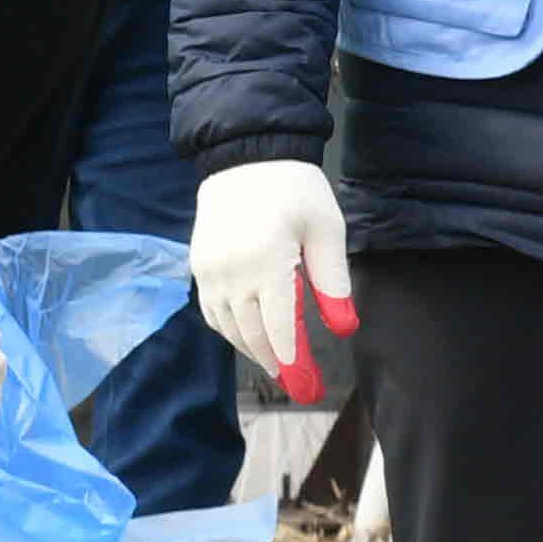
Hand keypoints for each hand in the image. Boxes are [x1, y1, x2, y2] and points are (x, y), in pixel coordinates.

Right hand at [189, 158, 358, 403]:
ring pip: (227, 326)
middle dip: (273, 361)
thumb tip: (344, 326)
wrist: (245, 157)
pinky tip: (248, 334)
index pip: (278, 325)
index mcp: (266, 262)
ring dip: (250, 348)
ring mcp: (209, 272)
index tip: (304, 383)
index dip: (291, 358)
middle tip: (295, 382)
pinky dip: (229, 329)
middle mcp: (231, 273)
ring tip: (274, 361)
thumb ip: (332, 281)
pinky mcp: (198, 267)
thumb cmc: (294, 190)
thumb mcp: (326, 230)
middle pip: (250, 332)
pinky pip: (212, 310)